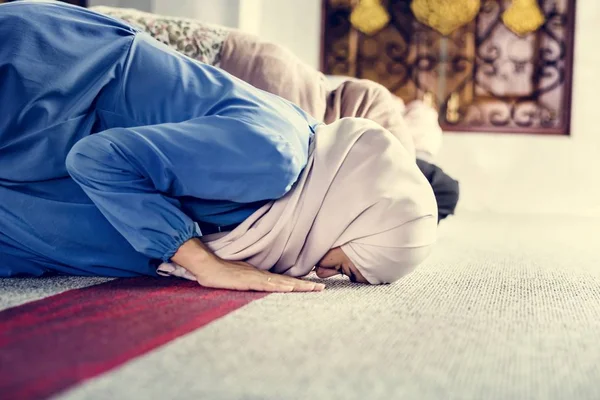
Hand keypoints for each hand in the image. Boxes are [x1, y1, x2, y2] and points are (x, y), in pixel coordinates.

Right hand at [172, 238, 324, 292]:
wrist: (206, 265)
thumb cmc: (220, 273)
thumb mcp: (239, 279)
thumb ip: (251, 282)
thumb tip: (262, 287)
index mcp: (260, 275)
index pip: (283, 280)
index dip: (298, 283)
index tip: (313, 285)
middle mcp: (260, 275)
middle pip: (287, 280)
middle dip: (305, 285)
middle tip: (322, 287)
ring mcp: (254, 277)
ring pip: (281, 282)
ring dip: (297, 286)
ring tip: (313, 288)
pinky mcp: (247, 280)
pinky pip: (266, 283)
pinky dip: (278, 286)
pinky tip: (288, 287)